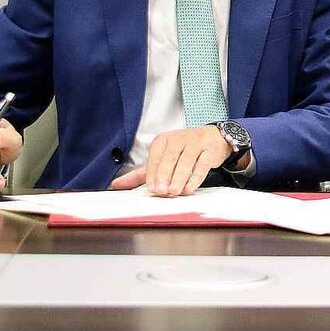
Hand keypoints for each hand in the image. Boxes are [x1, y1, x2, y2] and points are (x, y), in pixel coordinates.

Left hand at [110, 126, 235, 196]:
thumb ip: (141, 174)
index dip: (153, 173)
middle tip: (161, 191)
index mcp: (163, 140)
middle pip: (170, 158)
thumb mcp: (161, 160)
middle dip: (165, 175)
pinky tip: (189, 188)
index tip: (152, 189)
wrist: (213, 138)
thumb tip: (116, 185)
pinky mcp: (210, 149)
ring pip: (186, 161)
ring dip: (180, 177)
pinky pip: (202, 164)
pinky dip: (195, 177)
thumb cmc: (184, 151)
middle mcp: (178, 138)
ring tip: (175, 191)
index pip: (156, 157)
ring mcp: (195, 142)